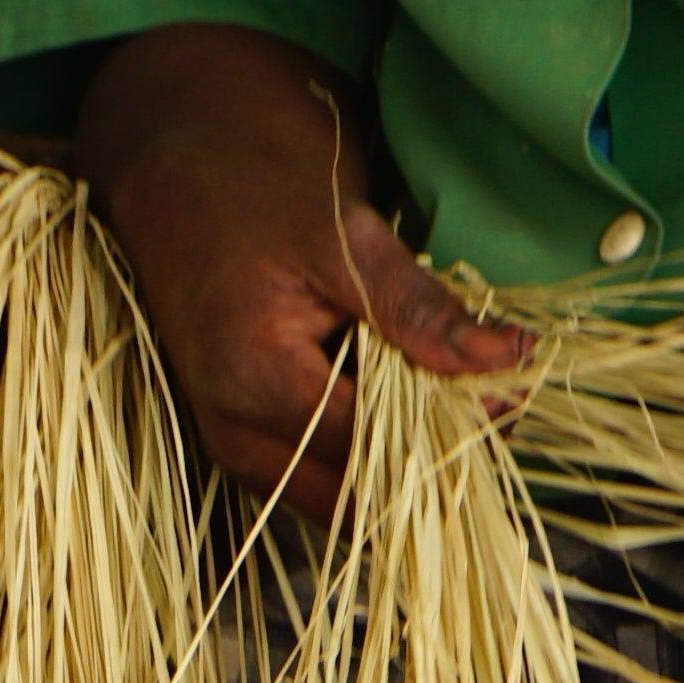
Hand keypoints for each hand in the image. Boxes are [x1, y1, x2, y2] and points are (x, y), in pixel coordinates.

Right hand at [78, 23, 527, 519]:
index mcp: (255, 382)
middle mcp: (236, 435)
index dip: (447, 430)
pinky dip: (369, 458)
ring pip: (338, 503)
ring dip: (402, 468)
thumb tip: (503, 358)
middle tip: (490, 404)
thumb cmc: (252, 194)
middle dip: (431, 464)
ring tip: (452, 404)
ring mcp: (234, 450)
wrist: (175, 178)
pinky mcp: (242, 445)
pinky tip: (404, 408)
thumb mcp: (345, 236)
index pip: (371, 448)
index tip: (508, 392)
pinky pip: (318, 483)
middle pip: (356, 495)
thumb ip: (418, 308)